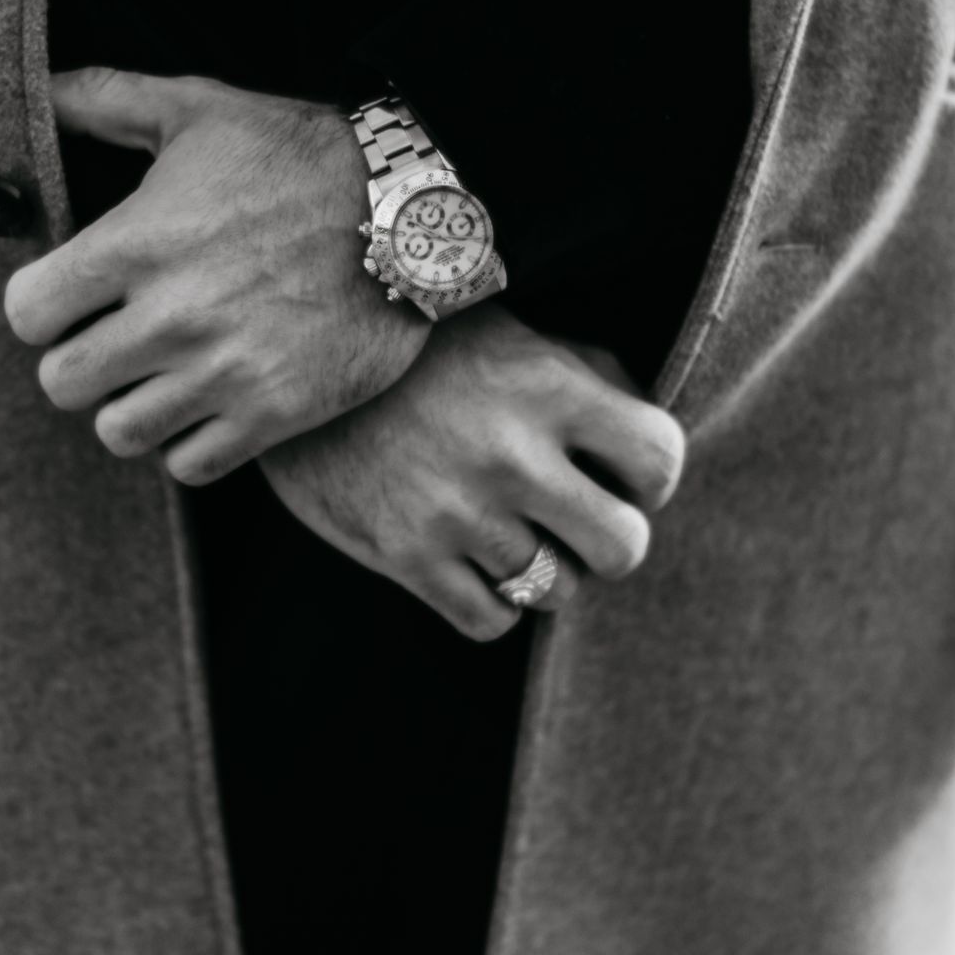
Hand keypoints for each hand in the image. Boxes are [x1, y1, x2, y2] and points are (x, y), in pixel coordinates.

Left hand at [4, 68, 427, 483]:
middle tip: (115, 339)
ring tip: (160, 374)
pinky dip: (190, 442)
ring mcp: (224, 371)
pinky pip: (189, 464)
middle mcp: (172, 315)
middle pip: (62, 383)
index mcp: (137, 242)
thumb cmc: (300, 155)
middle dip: (80, 361)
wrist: (414, 210)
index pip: (28, 313)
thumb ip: (106, 98)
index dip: (42, 306)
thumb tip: (41, 89)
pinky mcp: (274, 413)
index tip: (71, 299)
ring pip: (120, 432)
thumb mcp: (200, 109)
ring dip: (133, 405)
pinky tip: (208, 402)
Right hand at [260, 304, 685, 639]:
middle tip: (576, 520)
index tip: (622, 475)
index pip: (660, 458)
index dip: (651, 476)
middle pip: (624, 546)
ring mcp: (457, 511)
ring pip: (557, 591)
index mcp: (547, 385)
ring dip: (546, 571)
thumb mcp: (511, 331)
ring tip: (513, 533)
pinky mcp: (405, 555)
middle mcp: (511, 453)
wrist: (294, 360)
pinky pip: (491, 622)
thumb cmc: (419, 347)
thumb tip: (645, 433)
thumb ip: (588, 372)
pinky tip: (472, 563)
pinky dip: (492, 604)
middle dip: (609, 539)